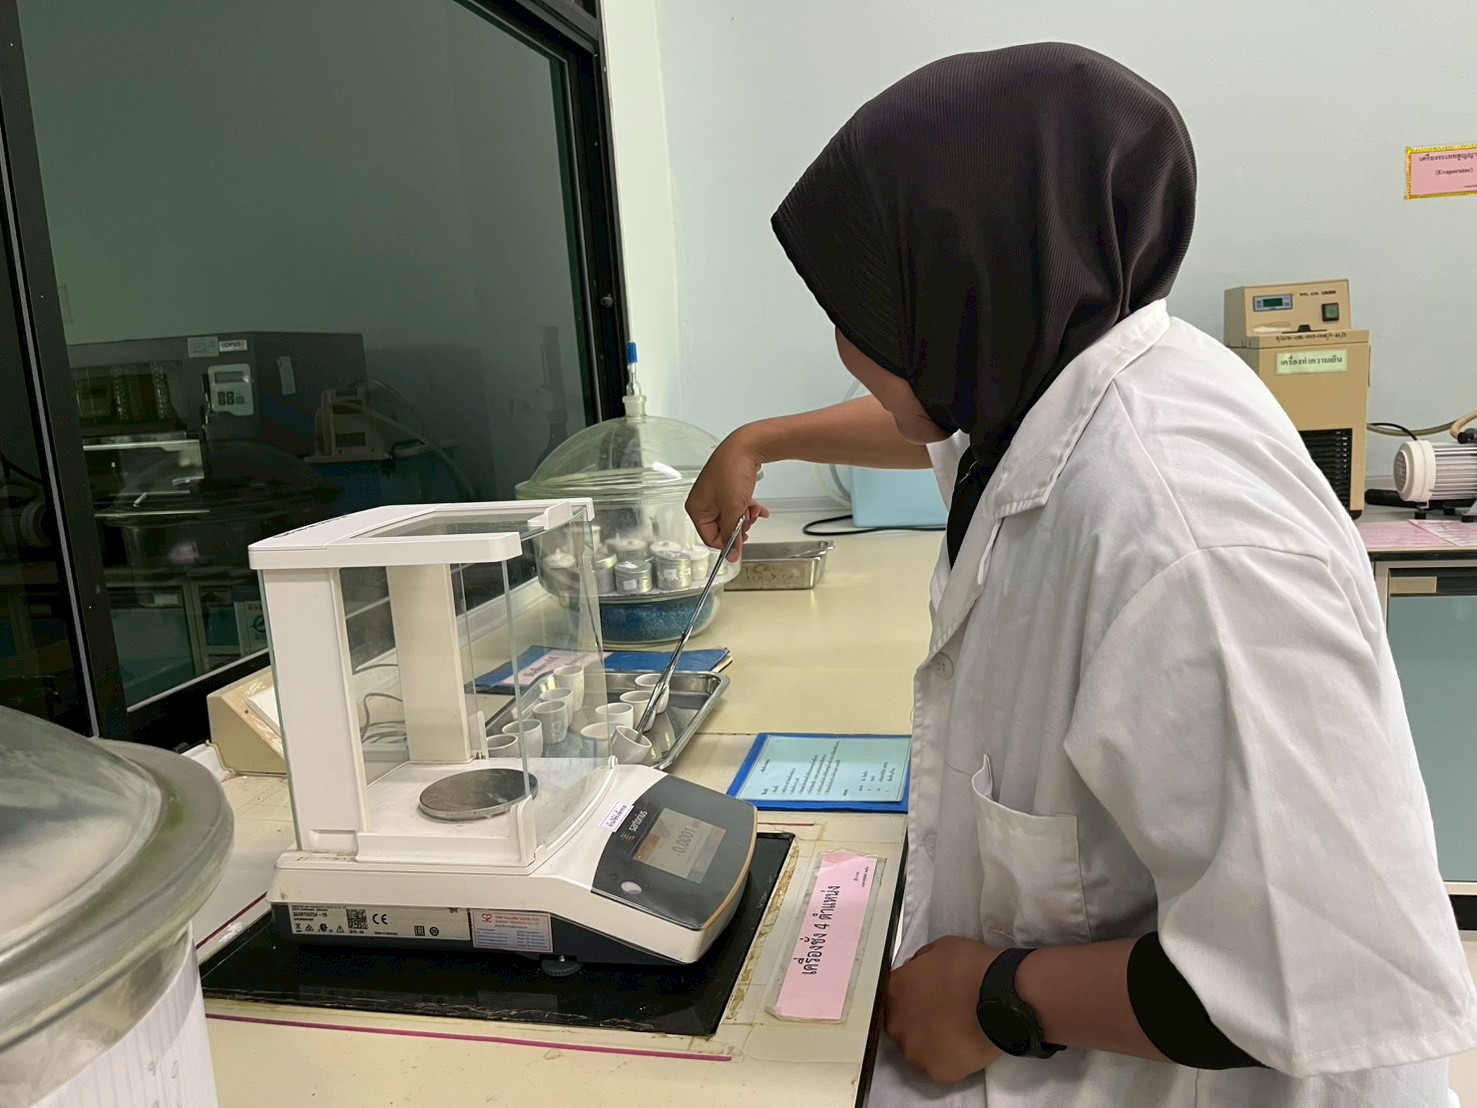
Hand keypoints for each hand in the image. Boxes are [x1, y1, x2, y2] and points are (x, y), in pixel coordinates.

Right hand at [686, 427, 769, 560]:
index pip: (710, 538)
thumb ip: (731, 535)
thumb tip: (731, 556)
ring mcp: (715, 494)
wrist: (746, 445)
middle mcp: (703, 502)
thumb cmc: (732, 472)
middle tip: (747, 521)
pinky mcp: (727, 487)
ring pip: (731, 517)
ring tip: (754, 511)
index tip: (742, 541)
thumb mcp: (732, 509)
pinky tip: (759, 508)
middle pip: (721, 528)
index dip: (728, 542)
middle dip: (738, 526)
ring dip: (745, 517)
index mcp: (696, 508)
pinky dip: (748, 508)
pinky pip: (736, 505)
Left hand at [885, 937, 1004, 1084]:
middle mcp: (896, 1022)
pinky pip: (938, 1067)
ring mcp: (914, 1050)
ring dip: (933, 1043)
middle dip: (918, 1021)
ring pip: (918, 1049)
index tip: (928, 999)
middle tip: (945, 1016)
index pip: (894, 997)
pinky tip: (965, 1047)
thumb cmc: (972, 967)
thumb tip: (917, 971)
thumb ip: (920, 963)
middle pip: (902, 1025)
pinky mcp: (935, 1071)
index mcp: (894, 989)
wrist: (1000, 998)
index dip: (912, 998)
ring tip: (958, 1033)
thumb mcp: (940, 948)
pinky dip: (950, 1060)